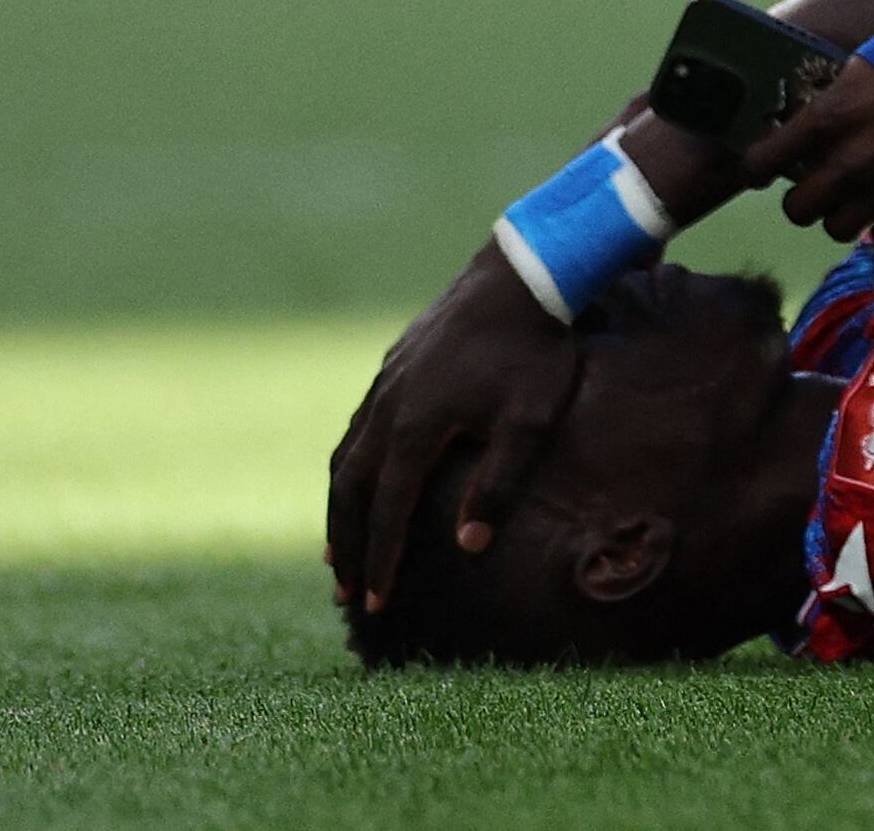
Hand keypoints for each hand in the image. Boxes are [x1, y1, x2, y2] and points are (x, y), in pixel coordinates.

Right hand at [326, 251, 582, 616]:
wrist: (528, 270)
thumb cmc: (537, 349)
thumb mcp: (529, 422)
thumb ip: (497, 486)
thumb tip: (467, 548)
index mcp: (415, 428)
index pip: (387, 512)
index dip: (380, 561)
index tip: (374, 604)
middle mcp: (387, 406)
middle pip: (350, 491)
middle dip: (346, 545)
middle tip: (342, 591)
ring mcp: (387, 381)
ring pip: (346, 457)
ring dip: (340, 508)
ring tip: (336, 551)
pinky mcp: (395, 361)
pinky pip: (358, 424)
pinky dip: (349, 463)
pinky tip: (357, 478)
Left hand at [750, 49, 873, 248]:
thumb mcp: (872, 57)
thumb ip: (841, 91)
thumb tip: (823, 106)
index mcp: (829, 118)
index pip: (762, 161)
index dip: (758, 166)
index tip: (765, 167)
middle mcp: (849, 162)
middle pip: (797, 210)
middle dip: (804, 197)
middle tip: (819, 184)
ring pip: (836, 230)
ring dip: (843, 214)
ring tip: (859, 197)